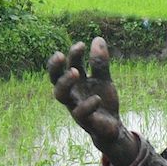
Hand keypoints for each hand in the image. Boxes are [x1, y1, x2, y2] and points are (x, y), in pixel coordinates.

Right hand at [47, 38, 138, 165]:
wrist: (112, 127)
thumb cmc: (102, 101)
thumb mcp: (103, 79)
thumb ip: (100, 62)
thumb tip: (97, 38)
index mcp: (75, 83)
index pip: (67, 65)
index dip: (72, 54)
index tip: (81, 44)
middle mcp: (71, 94)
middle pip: (54, 79)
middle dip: (55, 67)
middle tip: (60, 55)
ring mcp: (75, 107)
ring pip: (60, 96)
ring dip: (65, 82)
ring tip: (75, 71)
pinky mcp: (85, 121)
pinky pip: (80, 113)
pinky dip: (87, 105)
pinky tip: (97, 98)